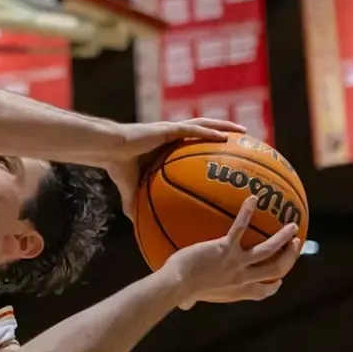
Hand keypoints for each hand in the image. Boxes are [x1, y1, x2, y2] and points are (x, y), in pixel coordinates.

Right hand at [102, 119, 244, 219]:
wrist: (107, 150)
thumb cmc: (117, 166)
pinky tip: (225, 137)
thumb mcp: (130, 190)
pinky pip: (193, 130)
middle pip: (205, 131)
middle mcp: (172, 136)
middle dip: (225, 133)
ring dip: (225, 127)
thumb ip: (136, 204)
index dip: (210, 147)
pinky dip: (210, 132)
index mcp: (166, 147)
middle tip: (245, 142)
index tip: (227, 157)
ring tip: (243, 132)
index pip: (193, 145)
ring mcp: (171, 130)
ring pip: (204, 125)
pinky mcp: (167, 129)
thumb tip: (136, 226)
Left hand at [164, 196, 299, 308]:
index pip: (263, 291)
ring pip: (268, 250)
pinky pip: (240, 227)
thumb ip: (194, 299)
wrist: (176, 284)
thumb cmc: (178, 291)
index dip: (274, 285)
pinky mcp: (224, 247)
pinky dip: (246, 212)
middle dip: (290, 258)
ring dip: (283, 238)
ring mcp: (235, 263)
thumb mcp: (193, 298)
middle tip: (297, 245)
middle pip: (276, 269)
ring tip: (293, 225)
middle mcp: (241, 278)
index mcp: (236, 291)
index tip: (280, 280)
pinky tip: (253, 199)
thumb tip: (185, 304)